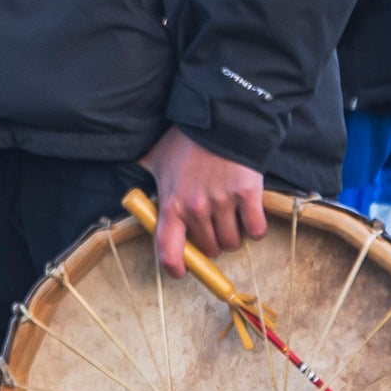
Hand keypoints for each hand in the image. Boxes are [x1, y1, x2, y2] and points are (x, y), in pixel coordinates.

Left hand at [143, 126, 266, 273]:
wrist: (218, 119)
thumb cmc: (185, 139)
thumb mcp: (157, 158)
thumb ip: (147, 176)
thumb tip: (134, 183)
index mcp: (171, 204)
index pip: (168, 250)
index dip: (175, 267)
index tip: (182, 271)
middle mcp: (195, 208)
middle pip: (210, 248)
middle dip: (212, 243)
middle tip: (213, 227)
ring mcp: (222, 202)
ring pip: (233, 242)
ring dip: (234, 236)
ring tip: (230, 219)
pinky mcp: (248, 194)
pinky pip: (256, 229)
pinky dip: (255, 227)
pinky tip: (249, 214)